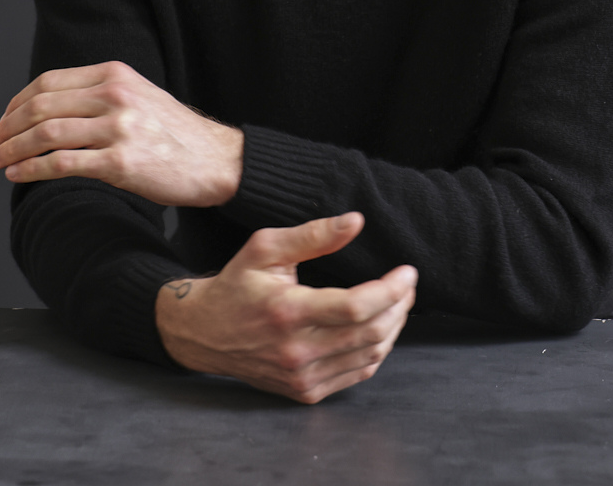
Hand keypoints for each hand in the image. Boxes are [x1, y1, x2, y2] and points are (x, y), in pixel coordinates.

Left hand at [0, 61, 242, 206]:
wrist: (217, 160)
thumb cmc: (175, 134)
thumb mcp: (138, 95)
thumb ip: (99, 95)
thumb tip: (47, 109)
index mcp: (115, 74)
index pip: (48, 82)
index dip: (16, 104)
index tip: (1, 123)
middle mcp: (115, 95)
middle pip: (41, 106)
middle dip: (6, 128)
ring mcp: (118, 127)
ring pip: (46, 133)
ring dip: (12, 149)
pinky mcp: (121, 162)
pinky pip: (61, 163)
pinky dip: (31, 170)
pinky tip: (18, 175)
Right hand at [155, 212, 416, 403]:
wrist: (205, 333)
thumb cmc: (237, 284)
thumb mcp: (266, 247)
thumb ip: (313, 234)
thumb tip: (356, 221)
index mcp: (288, 311)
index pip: (357, 307)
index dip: (391, 289)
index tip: (408, 272)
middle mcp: (297, 350)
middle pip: (370, 333)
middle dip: (399, 306)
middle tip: (407, 284)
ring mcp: (302, 376)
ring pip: (369, 356)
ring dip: (393, 328)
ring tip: (398, 302)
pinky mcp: (305, 391)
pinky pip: (356, 374)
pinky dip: (376, 350)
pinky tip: (378, 327)